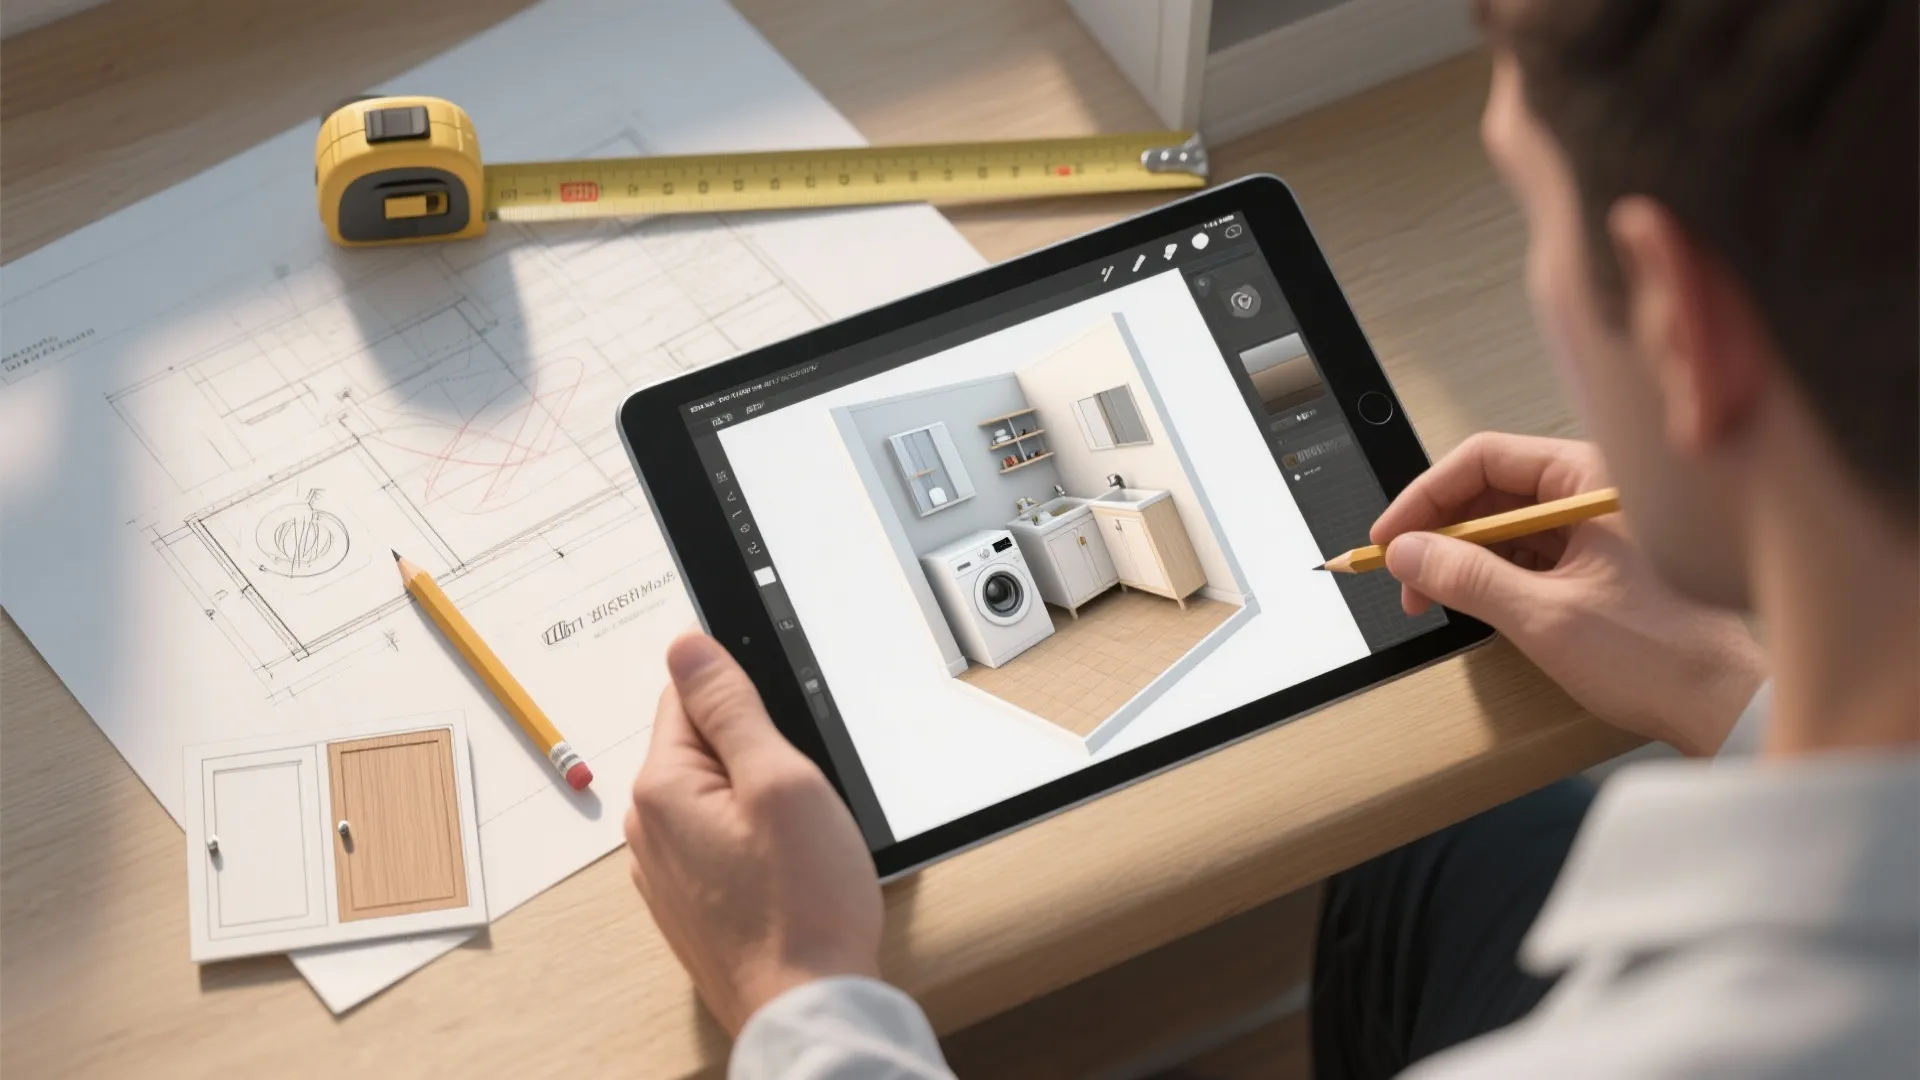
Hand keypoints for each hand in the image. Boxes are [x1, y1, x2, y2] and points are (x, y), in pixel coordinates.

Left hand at [626, 633, 881, 1032]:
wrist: (808, 1006)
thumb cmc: (803, 905)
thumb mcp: (780, 781)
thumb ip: (730, 708)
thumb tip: (686, 645)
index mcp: (662, 788)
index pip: (687, 694)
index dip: (743, 695)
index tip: (782, 721)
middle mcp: (648, 829)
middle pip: (701, 746)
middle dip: (755, 752)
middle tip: (800, 791)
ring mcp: (666, 871)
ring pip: (714, 796)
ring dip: (757, 800)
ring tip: (798, 839)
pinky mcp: (690, 902)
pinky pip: (718, 841)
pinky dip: (753, 842)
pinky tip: (787, 870)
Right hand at [1372, 433, 1765, 755]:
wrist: (1724, 706)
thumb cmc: (1661, 656)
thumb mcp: (1544, 615)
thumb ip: (1467, 576)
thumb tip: (1408, 551)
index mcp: (1591, 480)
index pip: (1484, 459)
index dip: (1426, 497)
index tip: (1391, 536)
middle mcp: (1595, 493)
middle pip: (1491, 491)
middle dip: (1438, 532)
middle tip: (1403, 575)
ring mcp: (1598, 529)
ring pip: (1505, 527)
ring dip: (1461, 558)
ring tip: (1430, 598)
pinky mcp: (1597, 565)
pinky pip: (1528, 555)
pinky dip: (1490, 576)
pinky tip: (1470, 604)